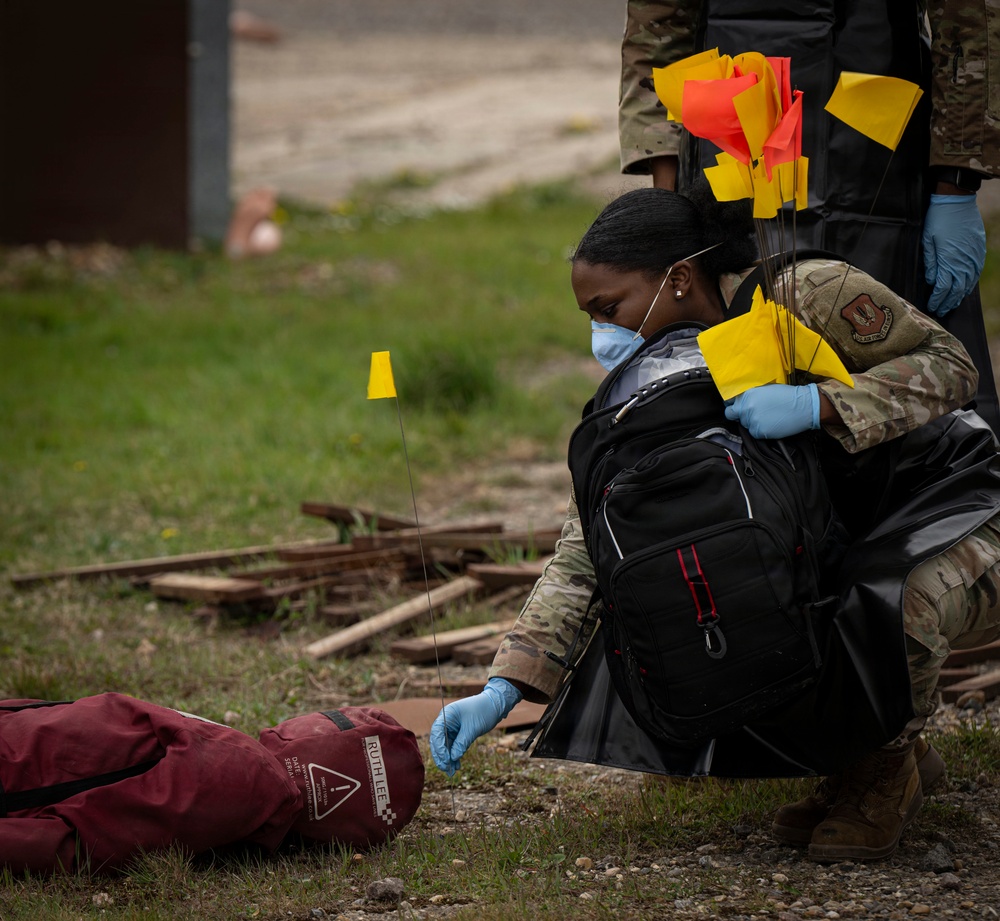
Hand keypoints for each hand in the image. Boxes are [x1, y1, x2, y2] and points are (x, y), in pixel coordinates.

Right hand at [429, 677, 522, 775]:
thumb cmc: (483, 711)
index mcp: (447, 715)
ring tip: (452, 772)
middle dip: (441, 756)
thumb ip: (462, 743)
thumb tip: (453, 758)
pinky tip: (457, 765)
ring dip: (448, 758)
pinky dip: (454, 755)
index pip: (437, 733)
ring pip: (445, 745)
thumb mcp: (473, 728)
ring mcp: (452, 727)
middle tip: (446, 769)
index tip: (445, 760)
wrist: (495, 705)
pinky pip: (453, 746)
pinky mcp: (458, 733)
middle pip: (439, 741)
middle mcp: (447, 721)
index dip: (439, 748)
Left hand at [724, 383, 819, 438]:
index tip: (736, 408)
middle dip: (738, 415)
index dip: (732, 406)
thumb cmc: (786, 395)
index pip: (728, 404)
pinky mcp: (759, 432)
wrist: (803, 406)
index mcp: (746, 395)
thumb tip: (740, 401)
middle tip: (751, 414)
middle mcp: (746, 408)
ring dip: (751, 422)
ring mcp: (752, 421)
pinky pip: (754, 433)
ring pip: (744, 424)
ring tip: (766, 417)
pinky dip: (760, 430)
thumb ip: (750, 395)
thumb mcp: (764, 389)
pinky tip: (770, 423)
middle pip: (732, 415)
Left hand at [922, 193, 986, 316]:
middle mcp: (964, 261)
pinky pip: (976, 273)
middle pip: (957, 289)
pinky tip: (965, 289)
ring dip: (959, 295)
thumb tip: (931, 280)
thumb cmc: (939, 219)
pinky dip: (969, 284)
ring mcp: (973, 256)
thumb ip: (931, 262)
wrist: (957, 201)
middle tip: (941, 311)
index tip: (932, 306)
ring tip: (951, 304)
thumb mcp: (928, 241)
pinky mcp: (978, 251)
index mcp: (949, 260)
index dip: (938, 299)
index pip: (944, 288)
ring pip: (968, 283)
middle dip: (948, 302)